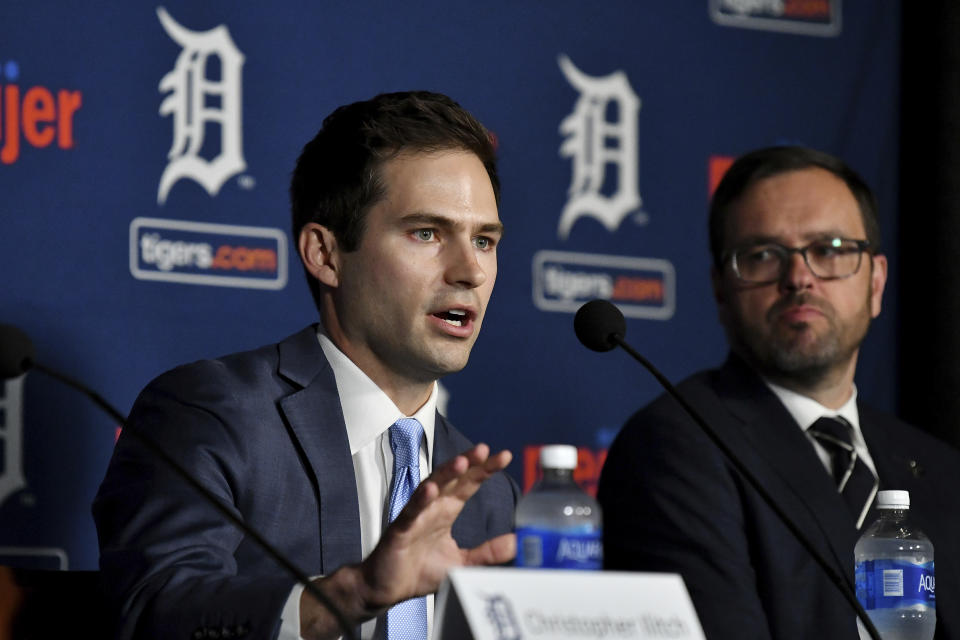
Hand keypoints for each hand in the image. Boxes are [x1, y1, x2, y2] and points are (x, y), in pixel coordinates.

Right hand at [300, 444, 514, 638]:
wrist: (388, 588)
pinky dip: (420, 500)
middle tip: (484, 449)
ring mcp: (416, 516)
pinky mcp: (401, 529)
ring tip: (461, 462)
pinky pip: (411, 512)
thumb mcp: (463, 563)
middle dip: (468, 463)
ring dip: (446, 474)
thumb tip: (517, 542)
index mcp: (447, 511)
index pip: (469, 484)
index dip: (485, 469)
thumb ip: (488, 552)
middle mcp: (433, 507)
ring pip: (432, 488)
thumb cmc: (421, 570)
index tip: (503, 456)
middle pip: (453, 479)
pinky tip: (430, 490)